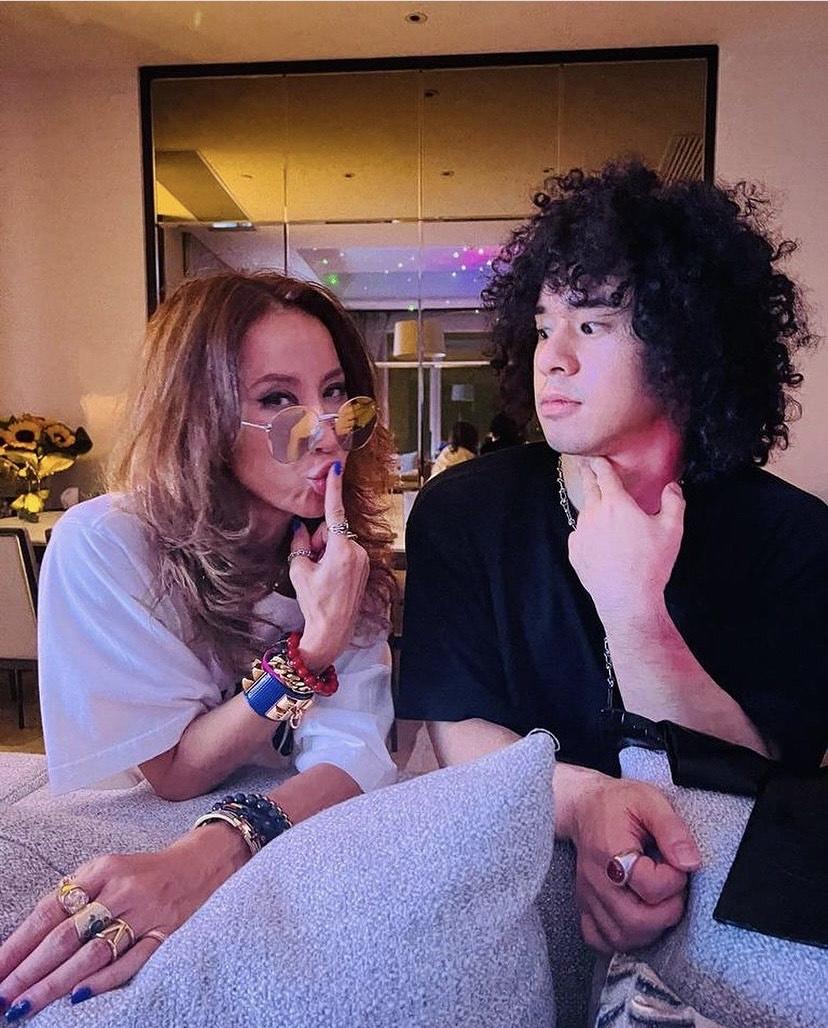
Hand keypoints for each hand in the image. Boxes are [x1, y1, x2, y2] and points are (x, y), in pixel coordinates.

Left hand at [0, 823, 245, 1016]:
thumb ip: (76, 894)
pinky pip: (132, 961)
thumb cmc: (146, 871)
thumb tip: (30, 936)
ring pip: (93, 953)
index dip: (19, 943)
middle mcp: (123, 890)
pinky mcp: (166, 933)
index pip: (51, 911)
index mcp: (103, 870)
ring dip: (55, 983)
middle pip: (67, 936)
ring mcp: (146, 914)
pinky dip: (103, 981)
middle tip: (4, 996)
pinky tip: (77, 997)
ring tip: (26, 1005)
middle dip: (30, 970)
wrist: (204, 862)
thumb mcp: (109, 868)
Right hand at [289, 462, 369, 669]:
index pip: (334, 513)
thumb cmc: (315, 603)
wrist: (333, 630)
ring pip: (338, 542)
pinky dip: (334, 558)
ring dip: (326, 551)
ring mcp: (363, 560)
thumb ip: (299, 544)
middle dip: (318, 541)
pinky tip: (328, 578)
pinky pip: (345, 552)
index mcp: (341, 550)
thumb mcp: (299, 571)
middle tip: (310, 563)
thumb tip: (300, 528)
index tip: (336, 467)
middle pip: (332, 530)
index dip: (333, 488)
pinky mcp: (364, 567)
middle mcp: (357, 552)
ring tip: (319, 575)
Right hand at [564, 769, 700, 953]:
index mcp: (610, 851)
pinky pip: (599, 940)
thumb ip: (672, 830)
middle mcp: (596, 880)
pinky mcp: (585, 905)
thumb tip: (690, 862)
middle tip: (673, 889)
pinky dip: (621, 939)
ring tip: (658, 902)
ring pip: (621, 938)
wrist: (583, 806)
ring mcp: (589, 896)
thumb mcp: (649, 801)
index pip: (650, 887)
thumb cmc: (617, 803)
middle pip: (636, 922)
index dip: (674, 879)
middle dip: (668, 911)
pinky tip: (636, 921)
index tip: (677, 863)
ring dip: (650, 928)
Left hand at [567, 458, 684, 620]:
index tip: (597, 458)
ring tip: (595, 506)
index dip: (601, 464)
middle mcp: (593, 514)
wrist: (627, 598)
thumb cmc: (651, 563)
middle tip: (585, 467)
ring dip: (590, 507)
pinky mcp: (574, 552)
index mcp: (616, 504)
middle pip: (589, 488)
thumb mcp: (672, 530)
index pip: (605, 475)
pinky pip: (579, 535)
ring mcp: (580, 533)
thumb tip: (673, 486)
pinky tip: (595, 539)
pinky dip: (586, 532)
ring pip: (584, 513)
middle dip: (588, 475)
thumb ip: (674, 502)